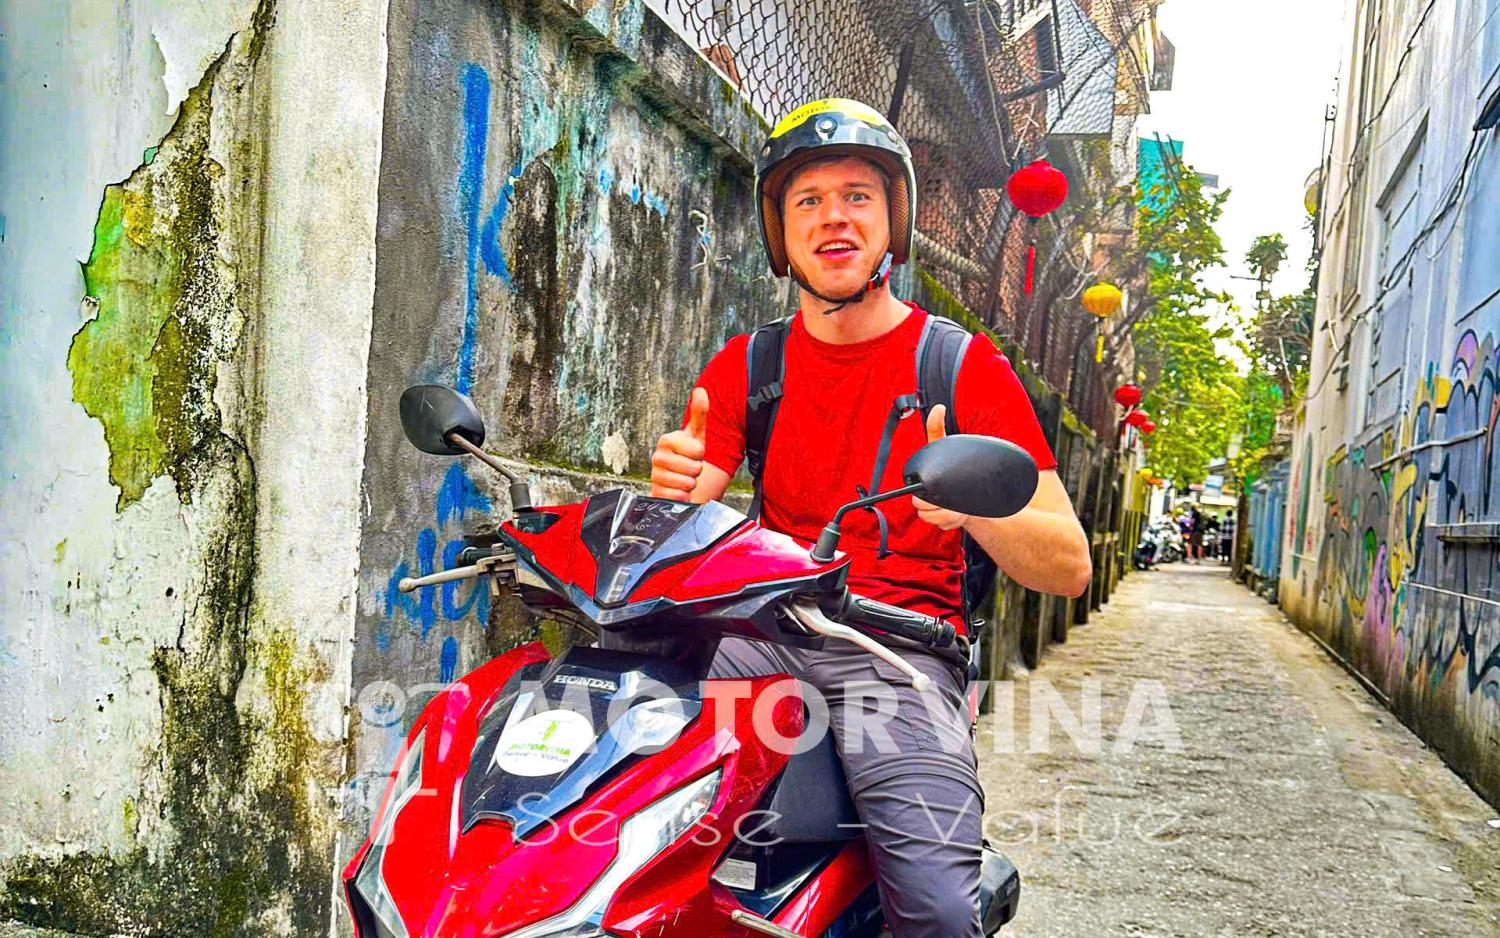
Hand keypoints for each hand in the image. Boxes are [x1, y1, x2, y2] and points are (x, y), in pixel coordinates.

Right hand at [650, 388, 709, 500]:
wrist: (677, 480)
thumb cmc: (687, 455)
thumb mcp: (696, 435)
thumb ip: (699, 413)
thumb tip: (701, 390)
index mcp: (666, 440)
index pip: (698, 450)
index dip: (701, 454)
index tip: (693, 453)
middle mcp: (657, 457)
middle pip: (694, 469)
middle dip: (696, 471)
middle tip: (689, 467)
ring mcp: (655, 477)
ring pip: (687, 484)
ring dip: (690, 484)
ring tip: (683, 478)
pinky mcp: (656, 494)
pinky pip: (679, 497)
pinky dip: (683, 496)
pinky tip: (678, 490)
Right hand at [912, 404, 969, 530]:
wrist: (974, 493)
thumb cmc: (956, 468)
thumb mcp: (946, 447)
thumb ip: (937, 429)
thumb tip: (937, 408)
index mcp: (921, 483)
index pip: (916, 495)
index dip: (929, 494)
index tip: (940, 489)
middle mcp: (923, 500)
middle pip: (925, 509)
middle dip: (942, 503)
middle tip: (954, 496)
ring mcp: (932, 514)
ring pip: (936, 519)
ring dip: (951, 513)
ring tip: (960, 504)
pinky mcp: (942, 525)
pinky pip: (944, 526)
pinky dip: (955, 520)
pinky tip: (961, 513)